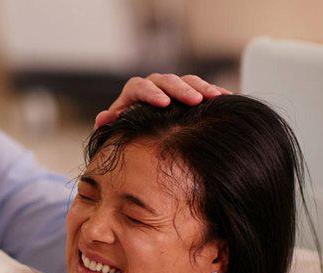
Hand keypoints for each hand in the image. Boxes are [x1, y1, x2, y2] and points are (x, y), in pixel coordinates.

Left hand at [94, 73, 232, 127]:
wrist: (142, 134)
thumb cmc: (126, 131)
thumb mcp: (116, 129)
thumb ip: (109, 124)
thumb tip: (102, 118)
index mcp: (134, 92)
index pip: (140, 87)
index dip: (151, 94)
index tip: (163, 103)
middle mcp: (155, 86)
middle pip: (168, 81)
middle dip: (182, 89)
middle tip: (195, 100)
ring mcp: (174, 88)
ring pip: (188, 81)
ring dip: (202, 88)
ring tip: (215, 97)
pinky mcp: (191, 93)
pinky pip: (204, 88)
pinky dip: (215, 91)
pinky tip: (227, 97)